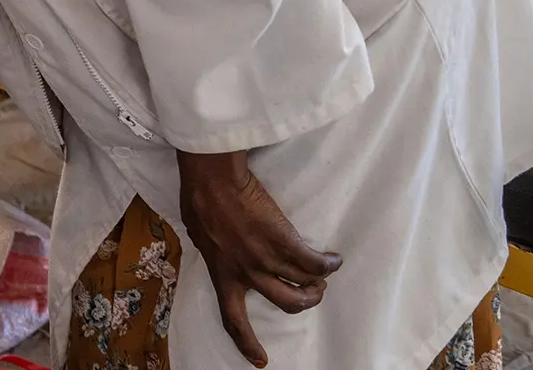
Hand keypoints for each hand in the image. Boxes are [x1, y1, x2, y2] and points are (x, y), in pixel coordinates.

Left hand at [178, 150, 340, 367]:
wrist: (212, 181)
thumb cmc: (199, 202)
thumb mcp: (200, 237)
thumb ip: (214, 252)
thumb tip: (218, 251)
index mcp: (223, 276)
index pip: (233, 320)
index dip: (247, 343)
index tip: (260, 360)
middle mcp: (248, 274)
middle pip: (286, 302)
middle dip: (304, 301)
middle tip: (311, 292)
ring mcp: (267, 259)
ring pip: (303, 284)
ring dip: (317, 282)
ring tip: (324, 273)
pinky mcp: (284, 241)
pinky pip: (314, 262)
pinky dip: (327, 263)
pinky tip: (334, 259)